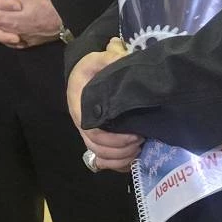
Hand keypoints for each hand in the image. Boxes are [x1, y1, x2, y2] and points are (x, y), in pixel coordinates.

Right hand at [67, 38, 142, 171]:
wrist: (83, 75)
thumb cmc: (90, 69)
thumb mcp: (97, 58)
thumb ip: (109, 57)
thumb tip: (122, 58)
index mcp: (80, 108)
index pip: (92, 132)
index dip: (114, 139)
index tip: (135, 134)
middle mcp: (82, 124)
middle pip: (97, 148)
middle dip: (121, 150)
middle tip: (141, 140)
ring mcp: (88, 133)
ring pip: (100, 157)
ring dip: (120, 158)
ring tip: (139, 149)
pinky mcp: (96, 139)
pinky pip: (104, 160)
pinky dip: (118, 164)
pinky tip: (133, 158)